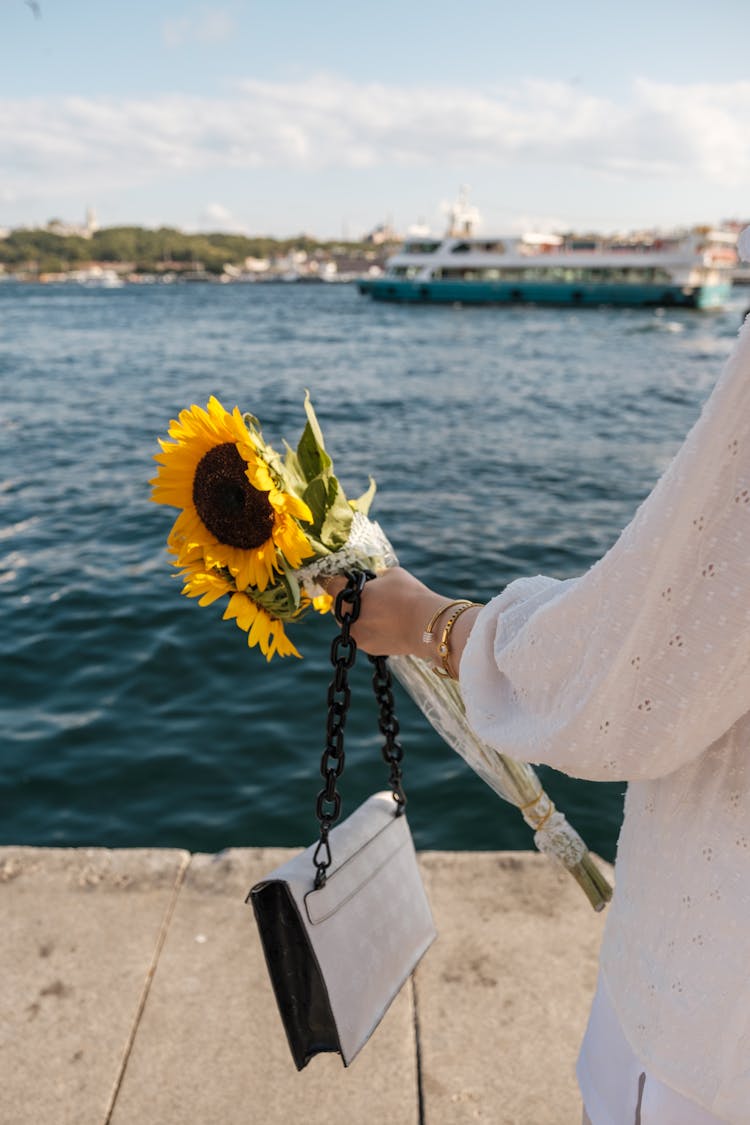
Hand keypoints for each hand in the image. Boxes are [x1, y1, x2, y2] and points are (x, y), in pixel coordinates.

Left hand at [325, 567, 443, 656]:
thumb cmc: (410, 594)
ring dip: (358, 618)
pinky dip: (371, 630)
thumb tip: (373, 582)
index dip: (335, 581)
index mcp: (351, 596)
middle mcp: (349, 618)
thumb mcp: (391, 574)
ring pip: (351, 624)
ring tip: (380, 613)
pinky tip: (388, 625)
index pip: (332, 586)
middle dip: (349, 602)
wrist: (426, 625)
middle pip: (339, 608)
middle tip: (367, 597)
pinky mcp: (369, 650)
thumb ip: (375, 578)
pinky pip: (364, 636)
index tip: (337, 580)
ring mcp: (358, 636)